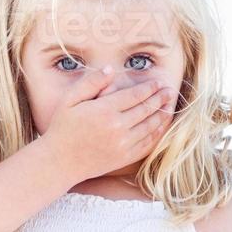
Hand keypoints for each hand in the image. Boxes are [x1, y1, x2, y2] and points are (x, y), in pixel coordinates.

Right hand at [41, 67, 175, 183]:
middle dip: (160, 98)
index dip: (149, 88)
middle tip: (170, 90)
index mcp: (104, 110)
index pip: (134, 95)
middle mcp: (117, 127)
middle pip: (146, 109)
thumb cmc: (63, 128)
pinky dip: (157, 134)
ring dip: (162, 114)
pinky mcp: (124, 158)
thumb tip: (111, 69)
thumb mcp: (70, 100)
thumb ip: (91, 83)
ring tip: (170, 105)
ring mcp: (123, 144)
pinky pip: (147, 144)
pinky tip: (162, 126)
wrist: (60, 161)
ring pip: (150, 126)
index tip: (158, 82)